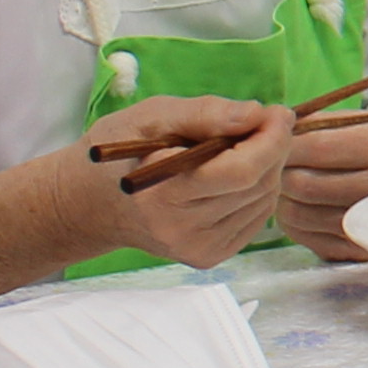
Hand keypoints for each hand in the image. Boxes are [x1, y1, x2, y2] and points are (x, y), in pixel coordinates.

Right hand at [79, 94, 297, 265]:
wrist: (90, 205)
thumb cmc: (117, 153)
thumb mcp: (151, 117)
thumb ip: (204, 114)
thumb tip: (256, 114)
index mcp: (163, 197)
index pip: (240, 172)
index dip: (270, 139)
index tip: (277, 111)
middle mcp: (183, 231)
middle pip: (258, 186)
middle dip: (273, 147)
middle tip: (266, 120)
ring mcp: (198, 249)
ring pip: (263, 202)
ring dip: (268, 167)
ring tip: (244, 144)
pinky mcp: (209, 256)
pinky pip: (255, 218)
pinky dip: (258, 190)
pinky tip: (237, 173)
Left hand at [280, 119, 367, 257]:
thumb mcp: (362, 122)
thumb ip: (318, 124)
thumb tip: (270, 131)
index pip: (316, 147)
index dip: (285, 144)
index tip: (275, 141)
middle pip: (302, 184)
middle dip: (280, 172)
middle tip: (279, 163)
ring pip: (296, 214)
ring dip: (282, 197)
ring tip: (290, 182)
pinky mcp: (355, 249)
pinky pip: (302, 236)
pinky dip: (291, 219)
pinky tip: (302, 204)